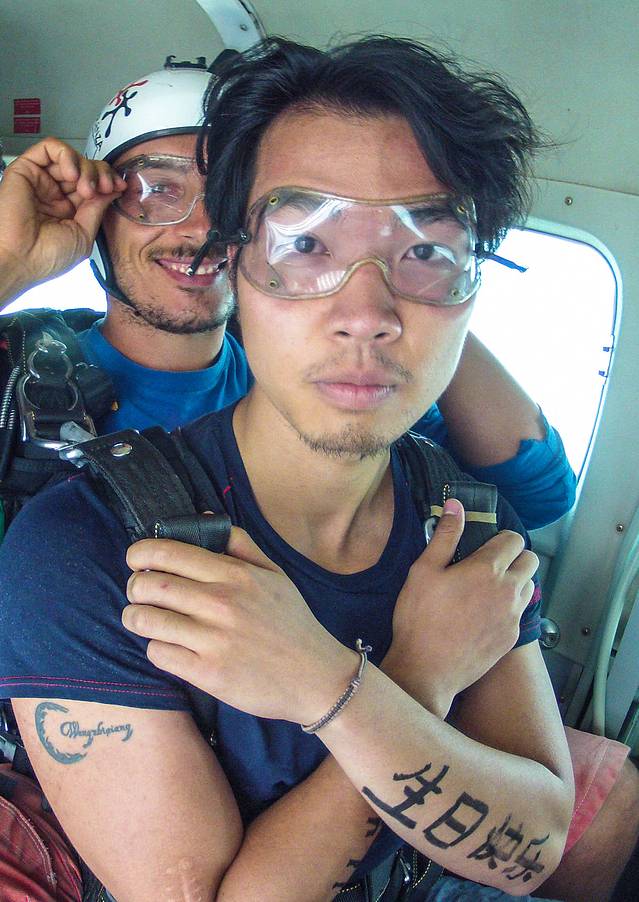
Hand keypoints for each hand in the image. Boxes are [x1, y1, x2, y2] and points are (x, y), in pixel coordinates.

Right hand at [0, 138, 124, 302]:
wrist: (21, 259)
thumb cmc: (47, 257)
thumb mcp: (84, 234)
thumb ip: (97, 209)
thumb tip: (113, 190)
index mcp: (69, 210)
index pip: (93, 185)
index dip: (109, 181)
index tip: (120, 187)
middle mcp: (55, 194)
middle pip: (85, 168)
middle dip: (101, 174)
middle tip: (106, 187)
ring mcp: (41, 181)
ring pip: (70, 157)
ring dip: (86, 167)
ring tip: (87, 187)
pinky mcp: (26, 169)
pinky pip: (49, 148)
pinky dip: (66, 154)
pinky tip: (72, 173)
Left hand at [122, 528, 355, 722]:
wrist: (317, 678)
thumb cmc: (293, 623)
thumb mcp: (276, 575)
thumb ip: (241, 545)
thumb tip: (206, 518)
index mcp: (236, 575)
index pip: (170, 553)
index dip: (141, 552)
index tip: (136, 558)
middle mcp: (222, 603)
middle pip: (150, 585)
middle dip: (134, 586)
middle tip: (138, 591)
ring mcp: (214, 640)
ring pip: (147, 620)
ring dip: (135, 617)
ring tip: (141, 618)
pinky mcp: (208, 674)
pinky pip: (159, 654)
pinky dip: (156, 647)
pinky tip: (168, 645)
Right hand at [382, 499, 537, 714]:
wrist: (426, 670)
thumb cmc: (419, 618)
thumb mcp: (423, 571)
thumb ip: (445, 536)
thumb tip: (456, 505)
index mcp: (487, 569)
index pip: (514, 539)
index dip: (500, 538)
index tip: (484, 545)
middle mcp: (508, 591)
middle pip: (530, 561)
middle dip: (514, 557)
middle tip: (488, 565)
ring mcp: (512, 617)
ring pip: (529, 586)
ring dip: (516, 582)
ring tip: (488, 589)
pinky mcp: (511, 638)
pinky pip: (520, 613)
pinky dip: (509, 607)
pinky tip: (484, 614)